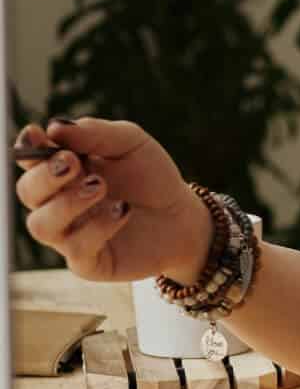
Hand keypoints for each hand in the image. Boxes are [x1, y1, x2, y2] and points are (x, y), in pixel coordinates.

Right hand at [14, 117, 210, 282]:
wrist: (183, 217)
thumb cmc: (152, 177)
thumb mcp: (131, 144)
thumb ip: (96, 133)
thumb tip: (55, 126)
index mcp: (64, 170)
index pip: (31, 159)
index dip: (28, 147)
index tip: (38, 135)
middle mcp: (58, 203)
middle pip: (27, 192)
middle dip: (44, 176)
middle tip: (72, 163)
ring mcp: (70, 234)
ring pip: (41, 225)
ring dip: (67, 203)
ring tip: (100, 186)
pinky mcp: (88, 261)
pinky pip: (76, 249)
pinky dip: (98, 226)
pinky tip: (123, 210)